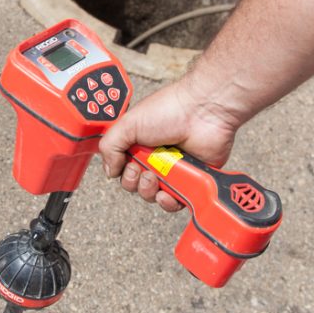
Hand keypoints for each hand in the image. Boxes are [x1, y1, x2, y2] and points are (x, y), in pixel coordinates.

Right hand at [98, 73, 241, 212]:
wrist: (204, 111)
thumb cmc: (169, 109)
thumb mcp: (128, 123)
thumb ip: (109, 146)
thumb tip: (109, 171)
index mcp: (139, 142)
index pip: (122, 167)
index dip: (121, 171)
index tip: (127, 165)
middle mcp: (155, 156)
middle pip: (135, 184)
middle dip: (134, 182)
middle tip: (141, 170)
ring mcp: (173, 169)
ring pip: (153, 194)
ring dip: (148, 192)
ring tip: (154, 179)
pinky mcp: (191, 180)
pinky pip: (176, 201)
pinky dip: (169, 202)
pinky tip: (167, 193)